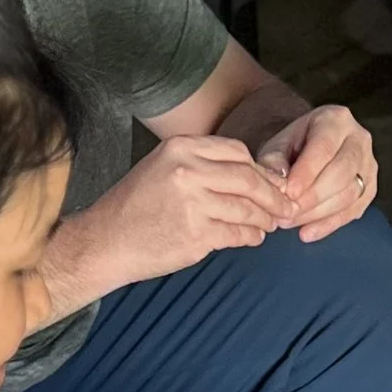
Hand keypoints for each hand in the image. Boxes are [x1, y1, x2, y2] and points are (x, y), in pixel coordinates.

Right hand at [66, 132, 292, 291]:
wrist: (104, 242)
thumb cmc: (134, 207)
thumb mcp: (162, 168)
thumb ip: (203, 166)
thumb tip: (254, 174)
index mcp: (180, 149)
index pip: (237, 152)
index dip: (260, 169)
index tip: (272, 182)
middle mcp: (187, 171)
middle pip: (249, 178)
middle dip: (274, 195)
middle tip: (287, 207)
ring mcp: (193, 204)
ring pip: (247, 208)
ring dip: (265, 219)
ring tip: (271, 224)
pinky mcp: (196, 235)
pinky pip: (237, 233)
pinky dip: (251, 236)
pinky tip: (254, 238)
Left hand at [257, 103, 378, 244]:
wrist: (313, 148)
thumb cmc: (294, 146)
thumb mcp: (278, 145)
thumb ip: (274, 161)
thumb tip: (278, 183)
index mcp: (336, 120)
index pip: (325, 147)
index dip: (307, 172)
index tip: (289, 193)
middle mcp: (359, 139)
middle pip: (342, 172)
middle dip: (312, 197)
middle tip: (286, 213)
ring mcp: (369, 165)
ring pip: (350, 194)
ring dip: (318, 213)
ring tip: (290, 222)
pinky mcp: (370, 189)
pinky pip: (353, 211)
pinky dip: (329, 225)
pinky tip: (307, 233)